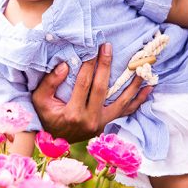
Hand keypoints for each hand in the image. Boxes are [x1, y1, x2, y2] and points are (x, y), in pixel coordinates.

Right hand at [31, 43, 152, 142]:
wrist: (51, 140)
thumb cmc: (44, 116)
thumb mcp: (39, 100)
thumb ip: (50, 83)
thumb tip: (65, 65)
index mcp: (72, 113)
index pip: (83, 83)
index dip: (88, 64)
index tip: (92, 48)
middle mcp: (89, 120)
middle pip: (102, 88)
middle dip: (105, 65)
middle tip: (108, 47)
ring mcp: (100, 124)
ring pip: (120, 102)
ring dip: (132, 84)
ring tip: (141, 68)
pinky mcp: (106, 125)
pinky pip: (125, 112)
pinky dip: (138, 100)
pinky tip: (148, 88)